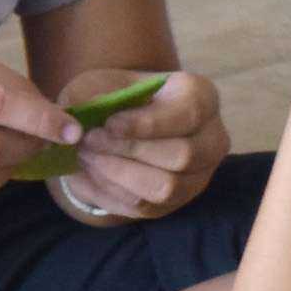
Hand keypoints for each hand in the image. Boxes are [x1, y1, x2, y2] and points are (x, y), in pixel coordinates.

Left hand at [50, 68, 227, 224]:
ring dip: (119, 174)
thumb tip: (78, 122)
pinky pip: (146, 206)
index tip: (109, 124)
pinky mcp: (176, 202)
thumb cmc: (115, 98)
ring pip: (165, 188)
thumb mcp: (97, 84)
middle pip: (182, 155)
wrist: (116, 126)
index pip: (189, 114)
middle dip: (129, 150)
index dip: (148, 123)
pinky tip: (92, 172)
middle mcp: (211, 139)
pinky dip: (113, 191)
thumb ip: (88, 95)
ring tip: (87, 156)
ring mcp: (198, 176)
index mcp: (202, 97)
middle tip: (89, 140)